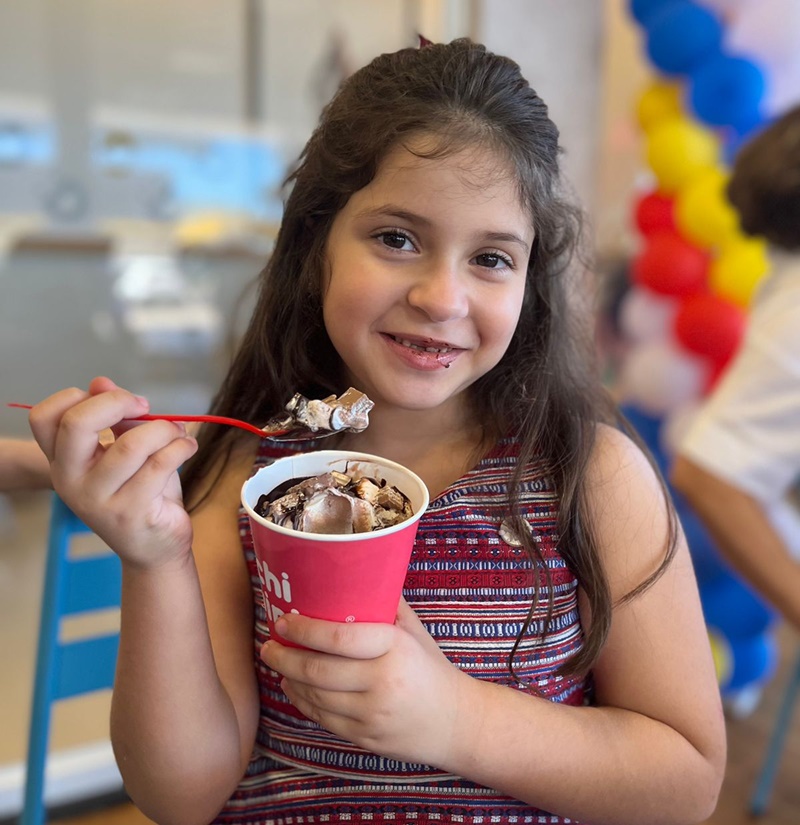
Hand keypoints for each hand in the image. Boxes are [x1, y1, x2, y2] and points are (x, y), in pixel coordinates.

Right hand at [28, 376, 198, 568]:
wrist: (155, 547)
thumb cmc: (140, 493)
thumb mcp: (123, 450)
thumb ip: (113, 417)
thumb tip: (101, 382)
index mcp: (62, 461)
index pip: (44, 417)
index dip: (79, 397)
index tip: (117, 401)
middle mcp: (71, 481)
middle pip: (78, 423)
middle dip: (119, 402)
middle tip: (145, 407)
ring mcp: (98, 500)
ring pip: (131, 444)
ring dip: (165, 429)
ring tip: (178, 434)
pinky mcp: (131, 513)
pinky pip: (160, 465)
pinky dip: (181, 447)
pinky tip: (187, 447)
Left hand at [260, 599, 470, 767]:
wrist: (455, 721)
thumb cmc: (430, 667)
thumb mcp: (414, 630)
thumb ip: (387, 603)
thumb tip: (358, 570)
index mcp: (394, 648)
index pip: (339, 638)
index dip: (305, 629)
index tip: (283, 620)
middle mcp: (382, 682)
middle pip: (318, 670)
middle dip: (285, 656)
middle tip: (268, 643)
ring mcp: (372, 714)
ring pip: (315, 696)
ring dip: (289, 677)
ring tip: (277, 661)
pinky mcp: (365, 737)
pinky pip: (323, 719)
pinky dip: (302, 701)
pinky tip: (293, 686)